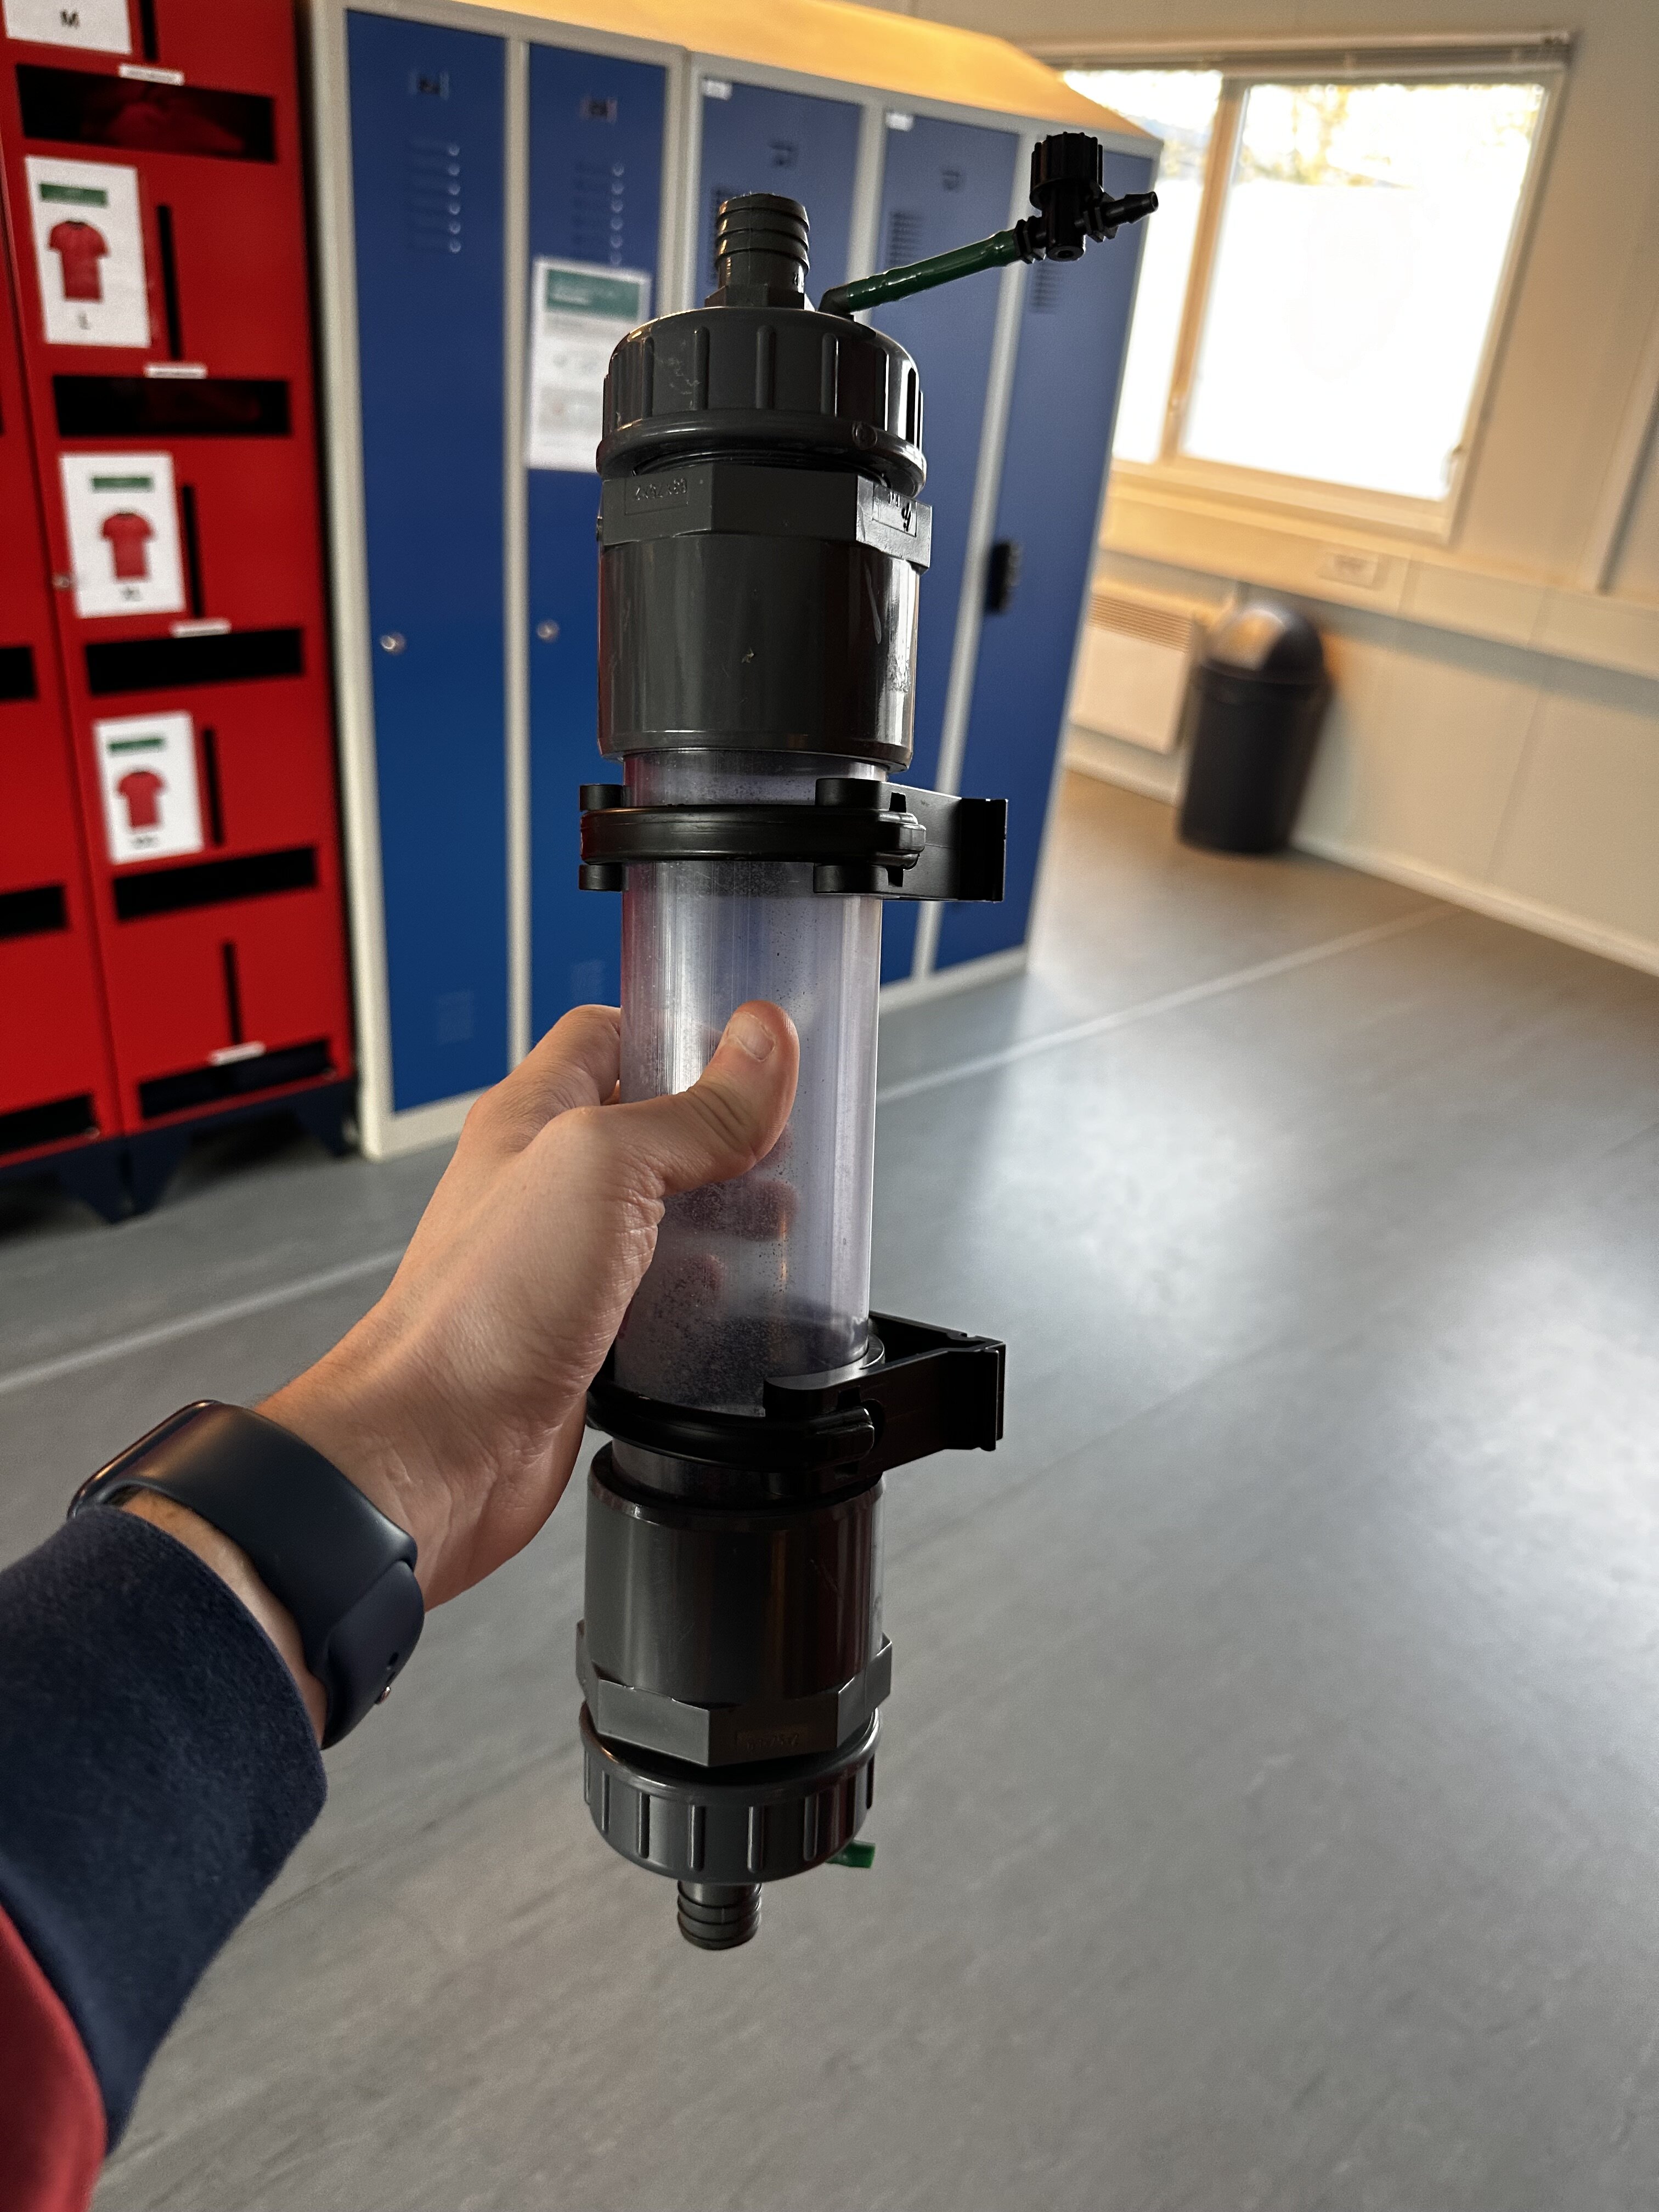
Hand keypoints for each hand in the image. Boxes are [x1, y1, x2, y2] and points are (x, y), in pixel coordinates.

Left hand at [263, 999, 798, 1606]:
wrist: (433, 1449)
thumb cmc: (481, 1308)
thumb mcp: (604, 1168)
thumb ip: (692, 1110)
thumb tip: (763, 1041)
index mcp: (534, 1119)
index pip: (609, 1034)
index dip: (679, 1028)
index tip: (754, 1046)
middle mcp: (543, 1185)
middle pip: (645, 1126)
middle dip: (721, 1131)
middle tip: (784, 1140)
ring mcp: (559, 1262)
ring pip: (655, 1214)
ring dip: (720, 1212)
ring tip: (780, 1218)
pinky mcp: (580, 1337)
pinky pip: (651, 1297)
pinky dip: (699, 1295)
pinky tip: (730, 1302)